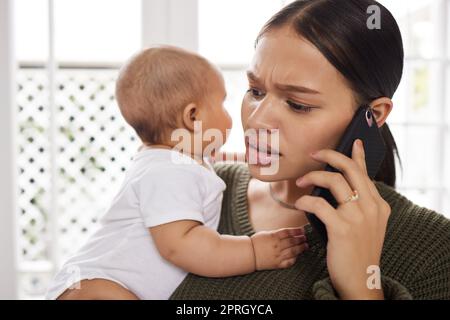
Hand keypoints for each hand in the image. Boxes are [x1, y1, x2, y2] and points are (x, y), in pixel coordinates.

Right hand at [250, 227, 307, 270]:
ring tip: (305, 245)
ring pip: (293, 251)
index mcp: (273, 237)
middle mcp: (277, 246)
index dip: (297, 231)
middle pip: (292, 241)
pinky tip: (297, 255)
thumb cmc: (257, 242)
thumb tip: (289, 232)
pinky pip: (289, 262)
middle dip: (300, 239)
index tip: (302, 230)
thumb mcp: (266, 233)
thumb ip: (277, 233)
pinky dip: (294, 258)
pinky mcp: (277, 264)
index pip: (288, 232)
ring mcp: (277, 255)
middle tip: (305, 238)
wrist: (249, 254)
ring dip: (301, 248)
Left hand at [294, 139, 390, 299]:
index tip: (352, 141)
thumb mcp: (368, 226)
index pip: (365, 172)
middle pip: (350, 168)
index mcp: (379, 205)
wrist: (361, 280)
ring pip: (333, 180)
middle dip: (330, 155)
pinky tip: (299, 204)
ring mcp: (358, 217)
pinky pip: (318, 204)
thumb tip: (340, 185)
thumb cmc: (359, 252)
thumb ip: (360, 205)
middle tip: (314, 153)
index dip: (358, 155)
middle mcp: (371, 207)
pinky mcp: (342, 228)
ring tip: (300, 182)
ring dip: (312, 176)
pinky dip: (305, 201)